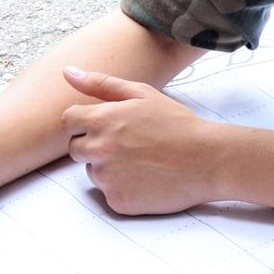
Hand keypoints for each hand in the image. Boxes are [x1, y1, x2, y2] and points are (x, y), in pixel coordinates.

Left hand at [60, 66, 219, 213]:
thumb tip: (67, 72)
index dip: (84, 121)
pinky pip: (109, 193)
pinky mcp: (118, 202)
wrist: (206, 160)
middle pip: (76, 148)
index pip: (68, 120)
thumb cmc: (176, 123)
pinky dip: (122, 188)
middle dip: (94, 144)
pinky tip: (145, 179)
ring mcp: (107, 179)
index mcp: (101, 120)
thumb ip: (100, 83)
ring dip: (108, 167)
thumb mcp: (141, 94)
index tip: (105, 125)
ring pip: (93, 172)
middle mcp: (98, 150)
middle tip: (128, 143)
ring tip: (141, 161)